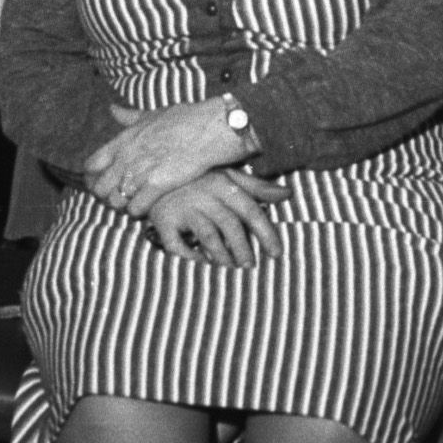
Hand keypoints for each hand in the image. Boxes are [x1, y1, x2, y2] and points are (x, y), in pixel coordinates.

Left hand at [88, 97, 250, 213]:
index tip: (103, 181)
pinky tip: (148, 206)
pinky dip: (139, 211)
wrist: (209, 129)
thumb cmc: (184, 119)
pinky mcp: (157, 185)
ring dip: (123, 206)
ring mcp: (140, 172)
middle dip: (106, 196)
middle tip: (120, 197)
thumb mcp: (152, 114)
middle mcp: (126, 157)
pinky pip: (135, 208)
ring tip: (134, 203)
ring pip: (115, 202)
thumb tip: (113, 109)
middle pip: (99, 188)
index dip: (93, 177)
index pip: (91, 165)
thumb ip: (129, 116)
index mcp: (123, 140)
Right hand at [141, 168, 288, 266]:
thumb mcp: (228, 177)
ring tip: (231, 269)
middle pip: (230, 225)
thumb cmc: (199, 179)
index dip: (266, 233)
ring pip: (208, 236)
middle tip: (250, 266)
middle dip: (243, 249)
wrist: (153, 173)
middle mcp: (203, 193)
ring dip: (222, 256)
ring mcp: (182, 206)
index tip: (276, 254)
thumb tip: (288, 193)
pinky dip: (191, 257)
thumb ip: (258, 188)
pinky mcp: (163, 220)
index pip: (250, 210)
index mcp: (223, 183)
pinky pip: (178, 245)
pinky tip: (202, 264)